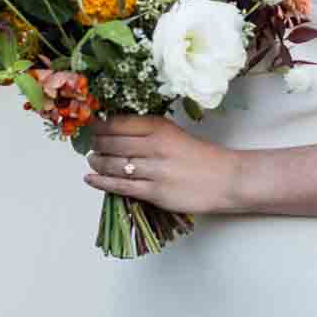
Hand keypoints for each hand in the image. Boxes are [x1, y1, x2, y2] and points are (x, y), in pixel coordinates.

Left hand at [85, 114, 243, 214]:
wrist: (227, 179)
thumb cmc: (199, 155)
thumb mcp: (172, 133)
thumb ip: (145, 130)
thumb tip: (111, 128)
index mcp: (158, 127)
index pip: (117, 123)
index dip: (98, 126)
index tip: (89, 126)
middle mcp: (154, 146)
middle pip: (111, 143)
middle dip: (96, 144)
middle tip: (90, 145)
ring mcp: (154, 171)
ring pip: (113, 165)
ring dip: (97, 162)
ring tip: (92, 159)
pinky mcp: (156, 193)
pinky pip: (121, 187)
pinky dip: (101, 182)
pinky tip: (90, 178)